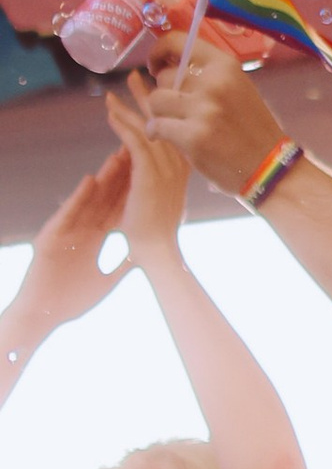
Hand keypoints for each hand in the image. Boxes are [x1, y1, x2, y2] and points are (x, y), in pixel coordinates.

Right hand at [6, 151, 132, 344]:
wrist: (42, 317)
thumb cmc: (71, 302)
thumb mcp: (107, 280)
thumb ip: (124, 265)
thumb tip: (148, 257)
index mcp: (94, 238)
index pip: (117, 209)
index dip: (134, 191)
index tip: (152, 171)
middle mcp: (81, 229)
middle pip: (105, 198)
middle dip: (122, 176)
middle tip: (138, 151)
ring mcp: (66, 231)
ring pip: (88, 200)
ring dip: (104, 178)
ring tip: (118, 156)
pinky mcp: (51, 237)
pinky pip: (67, 214)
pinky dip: (79, 197)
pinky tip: (90, 181)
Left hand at [101, 80, 190, 258]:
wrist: (159, 249)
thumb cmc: (161, 229)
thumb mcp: (167, 196)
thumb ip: (165, 176)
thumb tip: (154, 163)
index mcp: (186, 166)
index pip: (176, 128)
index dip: (165, 108)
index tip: (156, 90)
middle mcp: (180, 162)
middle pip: (166, 120)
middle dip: (149, 97)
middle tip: (137, 76)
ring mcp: (167, 167)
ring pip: (148, 127)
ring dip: (130, 106)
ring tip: (116, 90)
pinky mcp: (149, 173)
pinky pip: (134, 141)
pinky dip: (122, 125)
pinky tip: (111, 113)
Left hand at [134, 35, 286, 197]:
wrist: (268, 166)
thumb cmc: (252, 128)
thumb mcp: (237, 89)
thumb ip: (207, 76)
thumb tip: (169, 65)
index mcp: (225, 66)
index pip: (177, 42)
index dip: (159, 52)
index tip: (157, 67)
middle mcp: (214, 82)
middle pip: (163, 76)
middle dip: (165, 93)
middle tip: (176, 109)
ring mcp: (204, 109)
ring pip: (155, 100)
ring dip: (159, 113)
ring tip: (173, 124)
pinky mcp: (193, 136)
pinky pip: (156, 125)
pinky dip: (156, 132)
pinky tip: (168, 137)